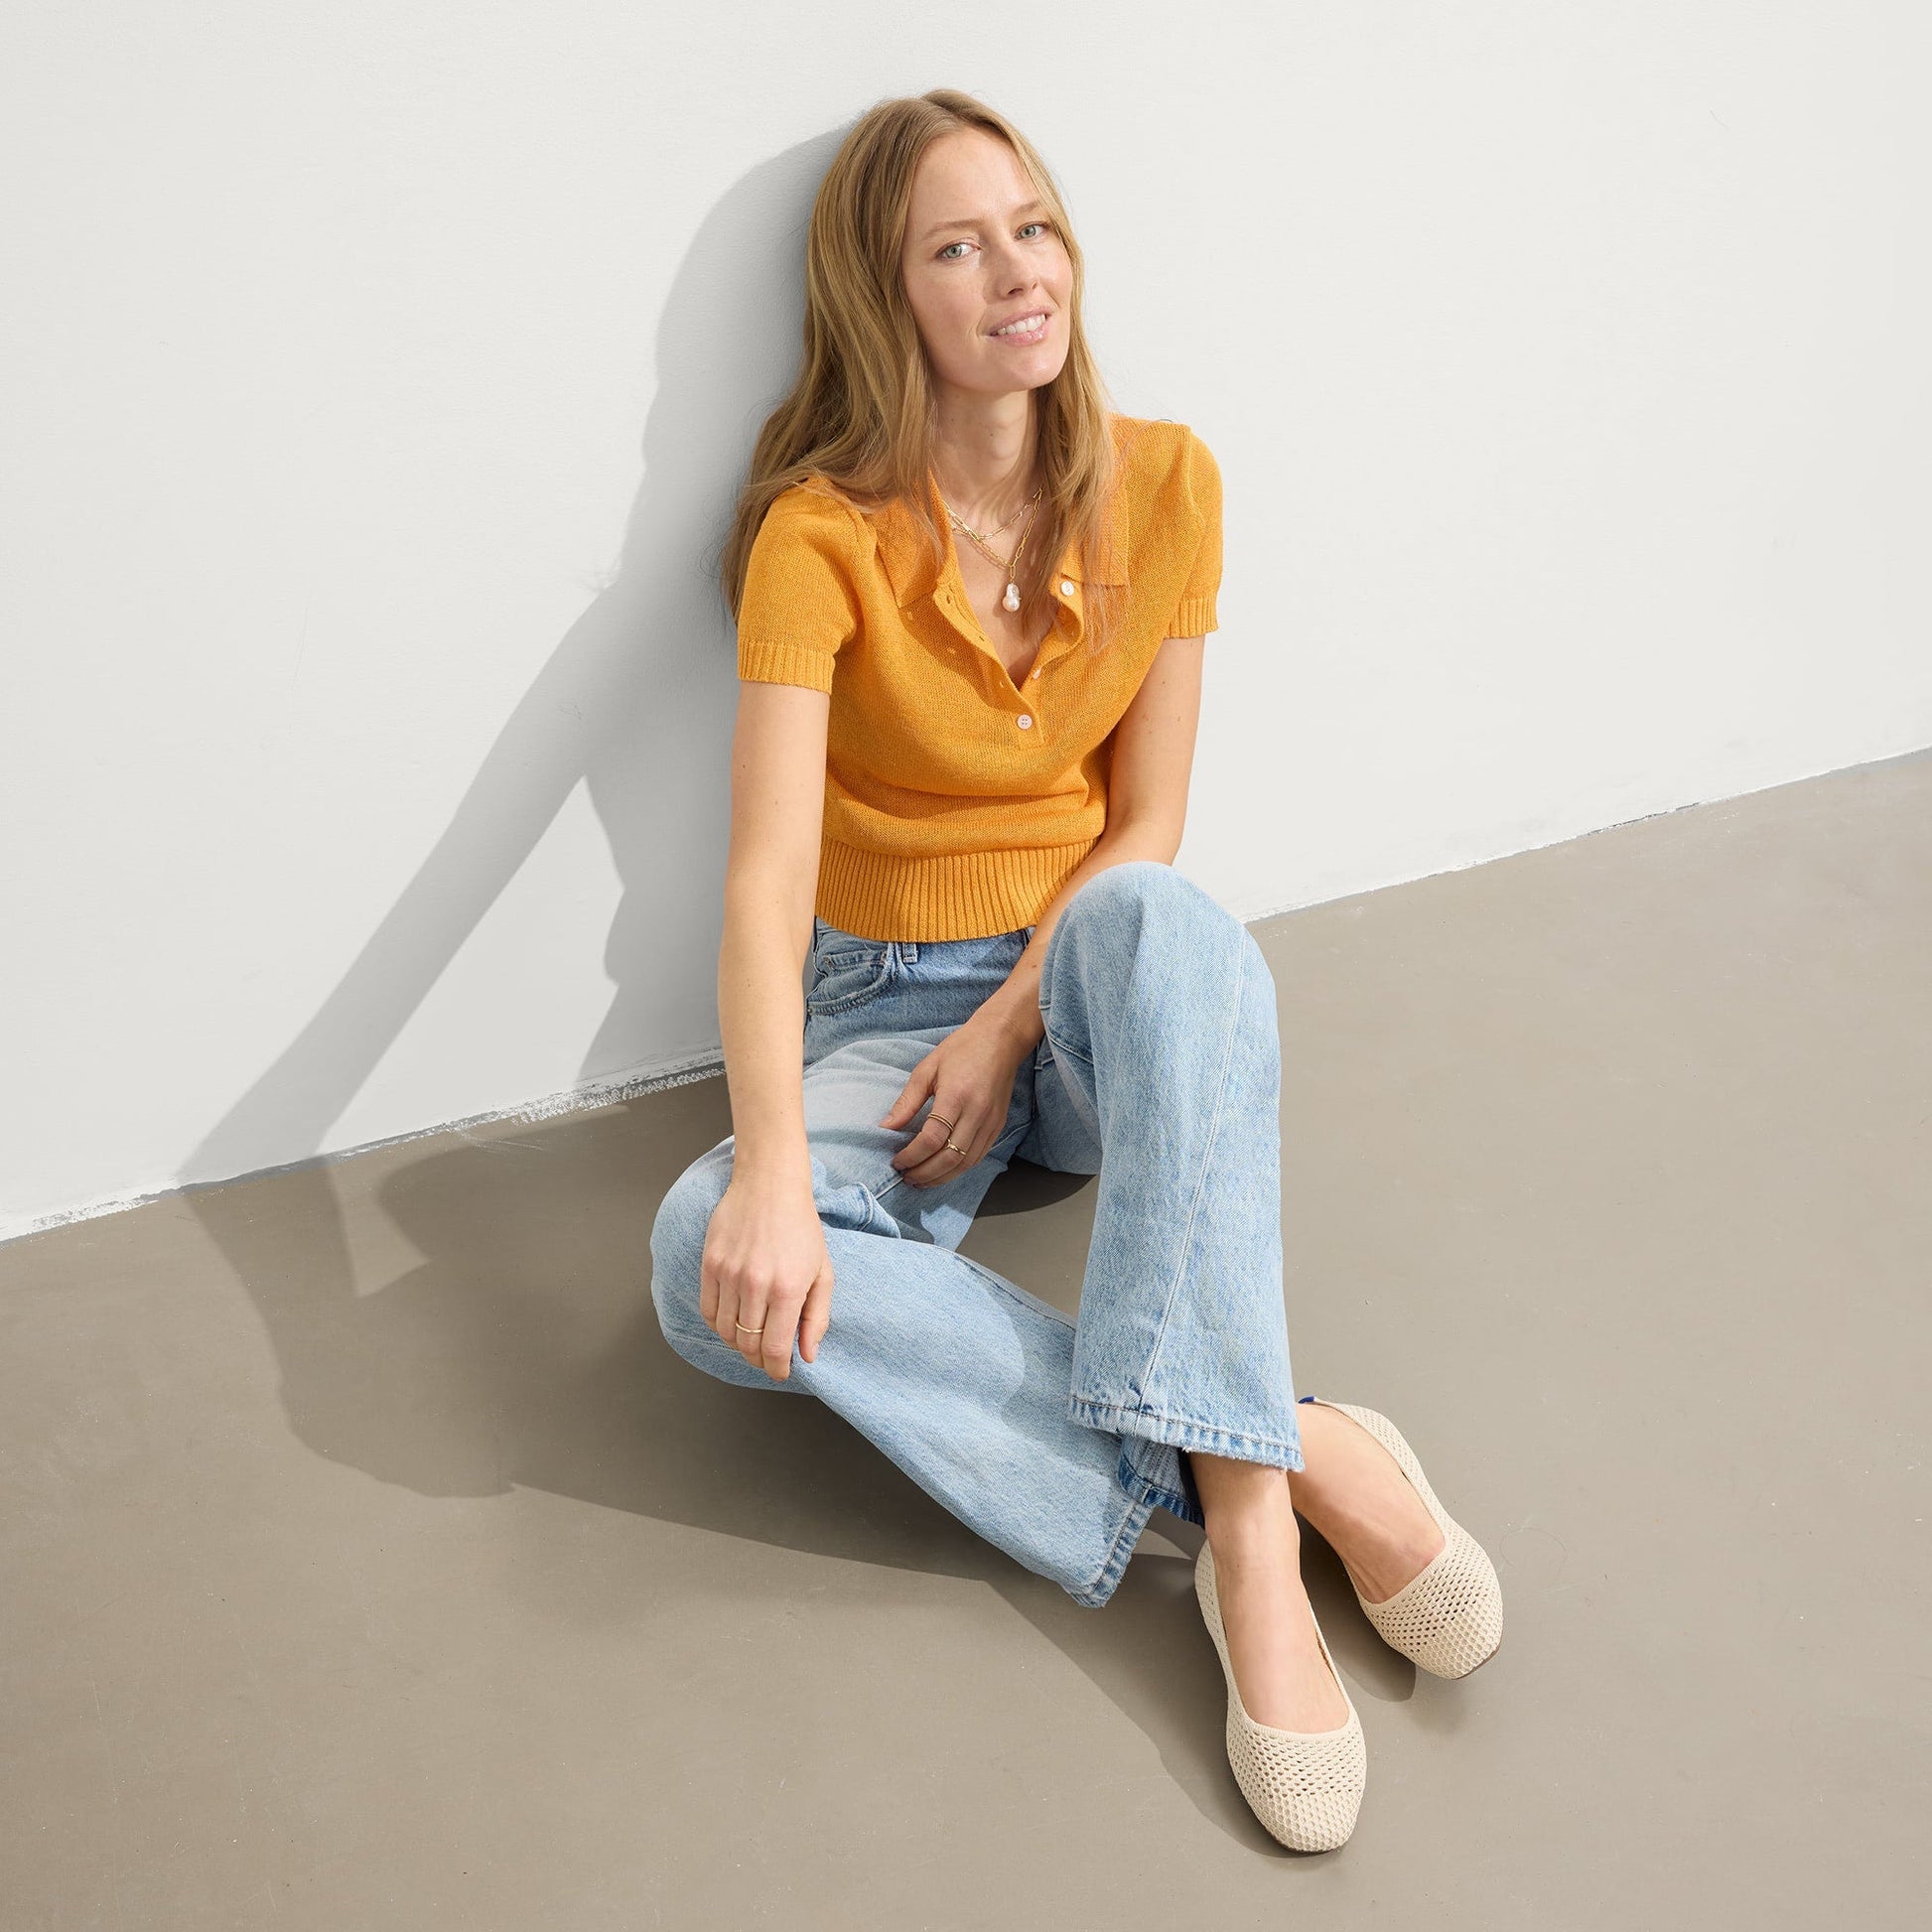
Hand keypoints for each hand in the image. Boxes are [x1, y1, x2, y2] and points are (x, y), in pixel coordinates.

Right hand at [700, 1173, 833, 1379]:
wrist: (769, 1187)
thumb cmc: (801, 1228)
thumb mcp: (822, 1272)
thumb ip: (816, 1317)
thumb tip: (807, 1355)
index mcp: (787, 1288)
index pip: (773, 1348)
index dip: (776, 1368)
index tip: (780, 1372)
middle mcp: (755, 1284)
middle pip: (747, 1344)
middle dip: (758, 1359)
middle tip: (767, 1358)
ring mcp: (728, 1274)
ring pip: (724, 1331)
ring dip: (738, 1343)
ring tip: (751, 1339)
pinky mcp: (710, 1264)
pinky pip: (707, 1310)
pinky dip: (718, 1324)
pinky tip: (733, 1321)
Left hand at [878, 1006, 1030, 1187]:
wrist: (1000, 1040)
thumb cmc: (961, 1049)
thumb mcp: (926, 1069)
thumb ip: (906, 1102)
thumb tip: (886, 1127)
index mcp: (956, 1096)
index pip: (932, 1138)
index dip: (912, 1155)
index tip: (897, 1161)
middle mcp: (977, 1113)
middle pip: (950, 1157)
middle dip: (925, 1173)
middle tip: (906, 1177)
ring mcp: (991, 1122)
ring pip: (966, 1163)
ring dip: (941, 1177)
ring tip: (921, 1180)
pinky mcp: (998, 1126)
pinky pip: (978, 1157)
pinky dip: (958, 1169)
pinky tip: (942, 1171)